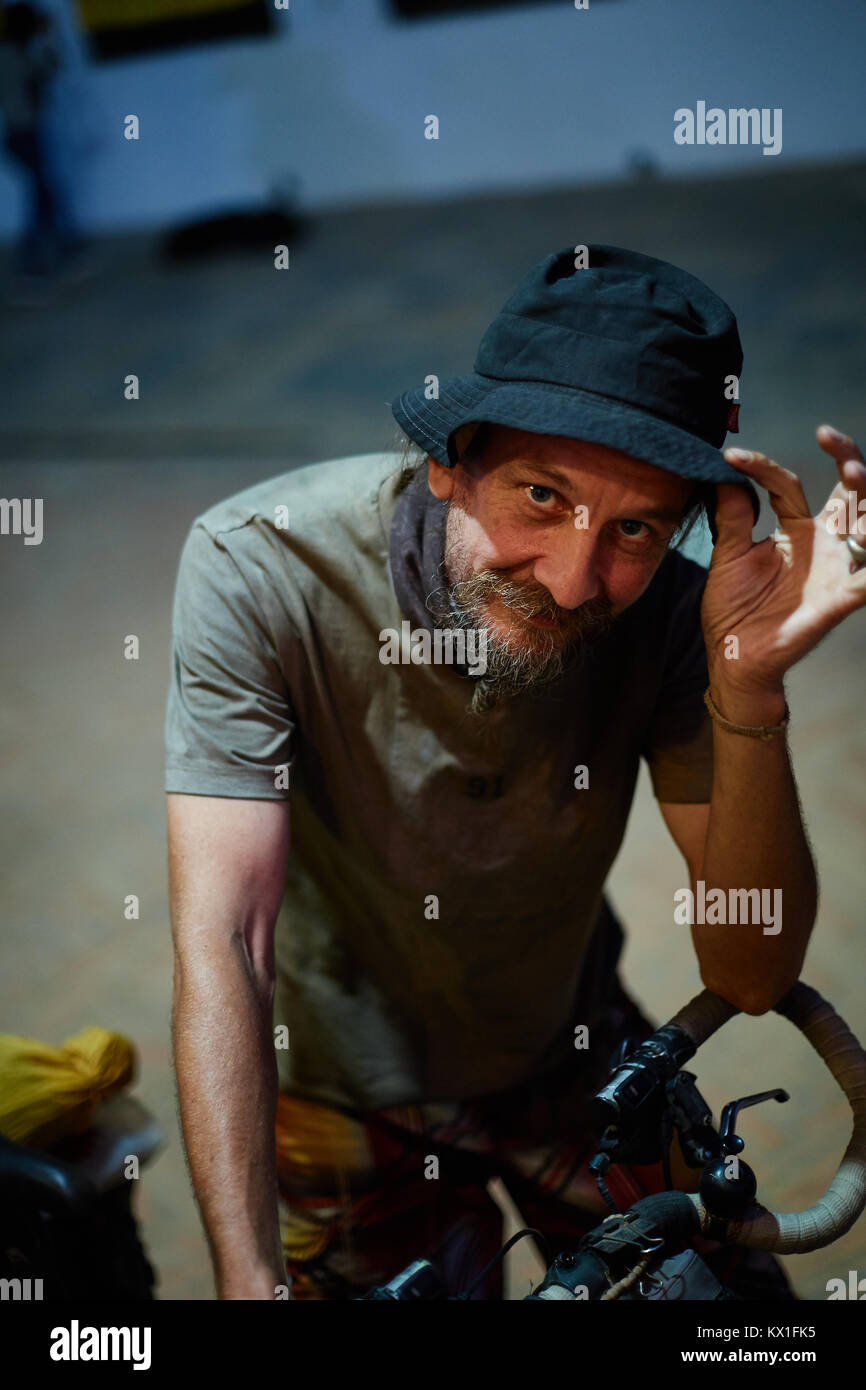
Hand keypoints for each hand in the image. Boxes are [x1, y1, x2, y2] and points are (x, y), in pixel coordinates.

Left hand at [701, 425, 865, 696]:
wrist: (734, 656)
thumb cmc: (734, 609)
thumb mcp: (728, 556)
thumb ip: (732, 516)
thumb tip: (724, 473)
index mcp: (795, 530)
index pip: (788, 486)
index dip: (764, 467)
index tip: (732, 456)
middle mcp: (823, 542)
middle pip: (849, 491)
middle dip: (849, 459)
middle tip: (830, 437)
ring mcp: (836, 567)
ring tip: (855, 475)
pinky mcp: (841, 597)